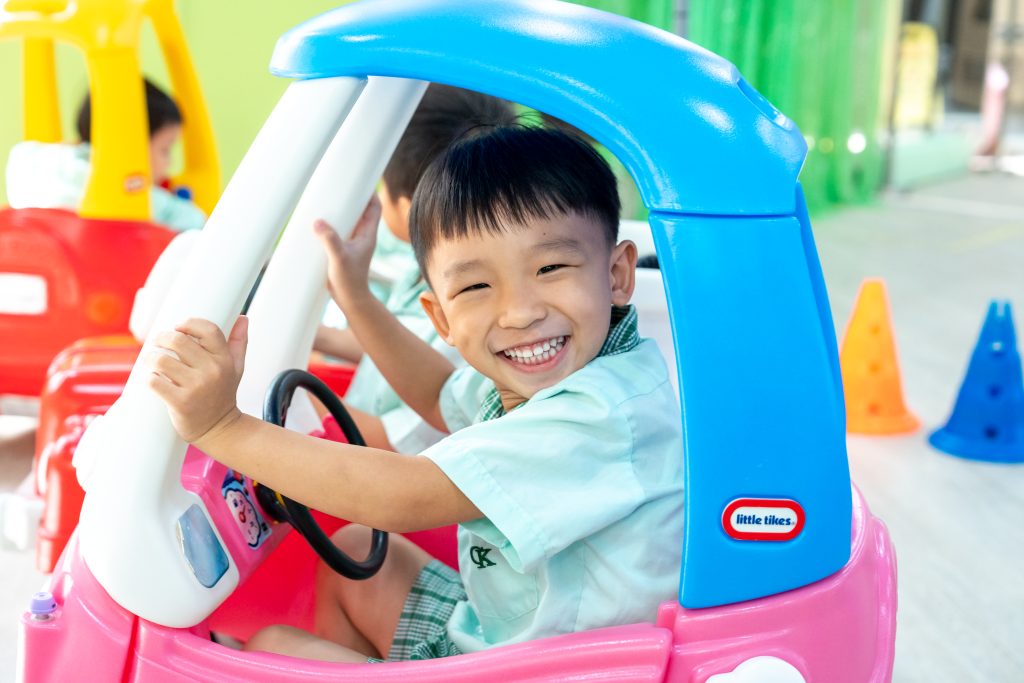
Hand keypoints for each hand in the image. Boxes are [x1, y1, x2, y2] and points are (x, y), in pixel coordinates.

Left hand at [146, 316, 248, 445]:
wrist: (219, 429)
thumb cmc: (223, 395)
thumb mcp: (236, 368)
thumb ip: (238, 342)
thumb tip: (243, 318)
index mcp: (224, 360)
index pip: (208, 329)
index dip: (189, 323)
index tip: (177, 327)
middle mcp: (212, 371)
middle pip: (178, 340)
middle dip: (162, 338)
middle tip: (157, 342)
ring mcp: (196, 387)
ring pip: (162, 360)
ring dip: (150, 358)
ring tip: (150, 360)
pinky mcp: (180, 402)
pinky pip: (154, 382)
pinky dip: (149, 378)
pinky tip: (153, 379)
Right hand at [314, 194, 381, 308]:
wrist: (350, 299)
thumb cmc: (349, 280)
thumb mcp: (338, 258)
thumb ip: (329, 239)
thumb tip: (318, 221)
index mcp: (367, 234)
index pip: (374, 207)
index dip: (369, 192)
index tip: (360, 179)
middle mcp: (361, 236)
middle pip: (360, 210)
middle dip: (351, 197)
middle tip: (337, 184)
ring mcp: (352, 242)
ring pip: (349, 220)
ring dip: (340, 210)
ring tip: (325, 198)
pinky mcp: (341, 249)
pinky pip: (338, 230)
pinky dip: (331, 223)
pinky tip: (318, 220)